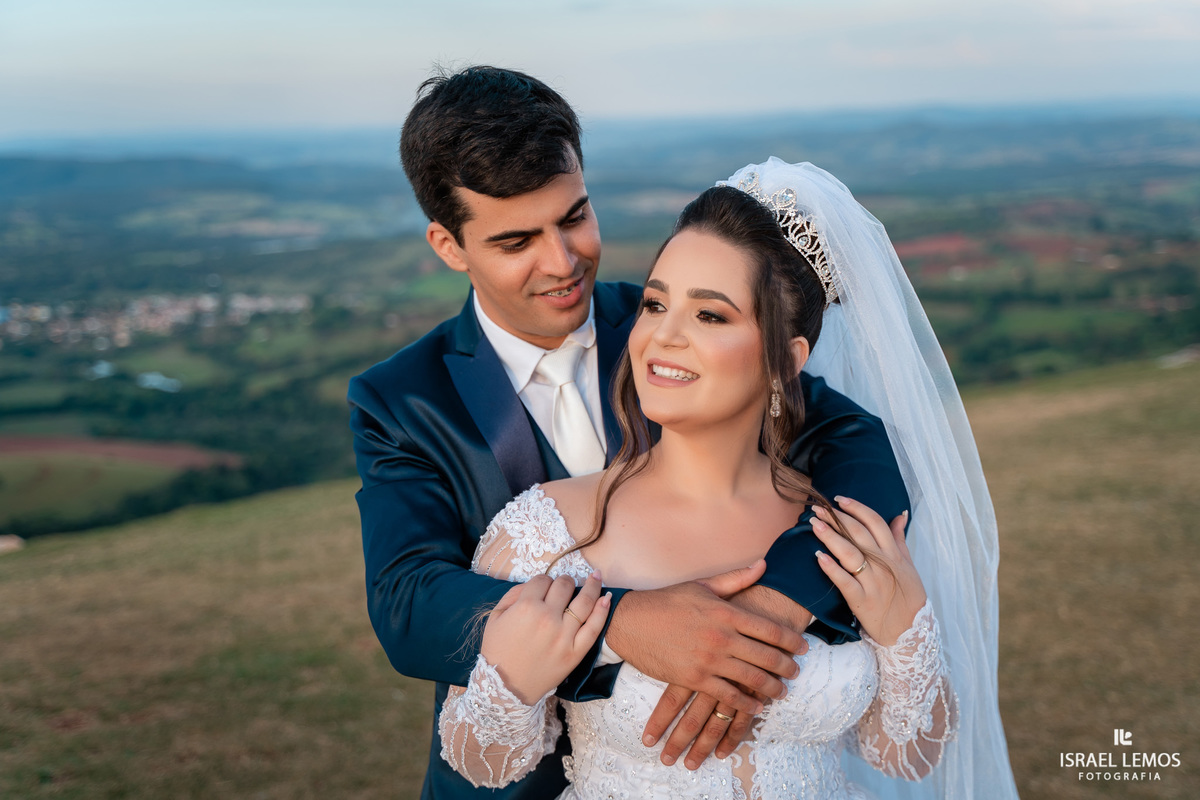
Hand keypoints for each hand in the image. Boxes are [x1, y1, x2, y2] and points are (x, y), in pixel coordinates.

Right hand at [480, 571, 609, 703]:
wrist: (505, 688)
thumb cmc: (497, 652)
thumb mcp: (495, 618)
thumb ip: (512, 595)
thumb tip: (534, 584)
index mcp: (525, 607)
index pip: (542, 580)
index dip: (543, 581)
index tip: (544, 588)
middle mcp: (547, 617)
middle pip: (564, 586)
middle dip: (564, 582)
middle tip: (565, 585)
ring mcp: (564, 635)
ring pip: (584, 601)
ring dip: (592, 585)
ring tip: (597, 577)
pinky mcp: (576, 652)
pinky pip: (594, 627)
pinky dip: (603, 611)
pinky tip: (607, 598)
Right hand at [606, 559, 805, 715]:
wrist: (630, 621)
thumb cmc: (666, 601)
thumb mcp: (702, 585)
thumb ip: (736, 579)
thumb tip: (763, 565)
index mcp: (726, 612)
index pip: (770, 629)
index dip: (791, 640)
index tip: (803, 647)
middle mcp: (722, 637)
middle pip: (767, 656)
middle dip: (787, 667)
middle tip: (797, 672)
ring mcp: (709, 659)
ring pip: (752, 679)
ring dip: (772, 688)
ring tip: (782, 691)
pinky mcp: (695, 678)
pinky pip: (728, 695)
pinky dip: (746, 703)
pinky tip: (756, 706)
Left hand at [812, 497, 924, 645]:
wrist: (912, 633)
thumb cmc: (909, 598)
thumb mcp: (909, 566)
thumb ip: (899, 539)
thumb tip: (900, 514)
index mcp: (894, 555)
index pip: (875, 523)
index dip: (857, 508)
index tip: (839, 499)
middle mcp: (883, 565)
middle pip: (859, 534)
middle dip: (837, 518)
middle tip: (817, 508)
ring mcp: (872, 583)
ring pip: (850, 554)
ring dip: (831, 537)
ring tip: (814, 524)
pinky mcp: (862, 601)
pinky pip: (845, 582)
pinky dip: (832, 569)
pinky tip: (818, 557)